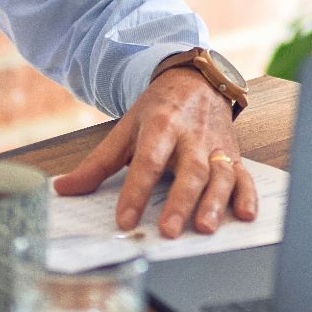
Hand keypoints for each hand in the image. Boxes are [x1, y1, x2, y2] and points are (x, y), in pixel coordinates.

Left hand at [52, 67, 256, 237]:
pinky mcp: (234, 155)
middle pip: (190, 170)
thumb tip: (63, 189)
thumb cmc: (160, 110)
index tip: (125, 220)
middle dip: (180, 201)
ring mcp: (216, 146)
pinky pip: (244, 176)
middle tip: (168, 230)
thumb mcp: (126, 129)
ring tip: (205, 227)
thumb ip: (98, 163)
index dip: (136, 191)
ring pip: (220, 175)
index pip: (148, 160)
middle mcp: (192, 136)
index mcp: (162, 125)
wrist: (198, 81)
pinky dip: (248, 195)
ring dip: (215, 202)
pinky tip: (245, 215)